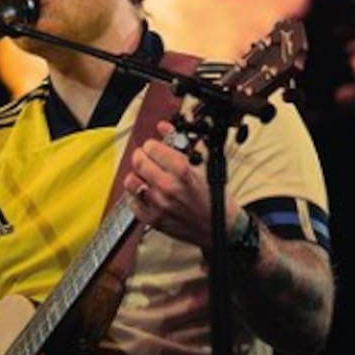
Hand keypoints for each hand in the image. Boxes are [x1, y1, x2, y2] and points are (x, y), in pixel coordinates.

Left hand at [123, 121, 238, 247]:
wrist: (222, 228)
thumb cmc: (216, 198)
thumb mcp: (203, 165)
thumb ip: (180, 143)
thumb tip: (163, 127)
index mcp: (182, 171)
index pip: (151, 148)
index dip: (152, 145)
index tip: (155, 148)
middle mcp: (168, 188)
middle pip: (138, 162)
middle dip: (143, 156)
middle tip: (148, 159)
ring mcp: (159, 205)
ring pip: (131, 181)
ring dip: (137, 175)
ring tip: (147, 176)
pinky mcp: (153, 220)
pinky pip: (132, 202)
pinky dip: (136, 195)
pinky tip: (147, 192)